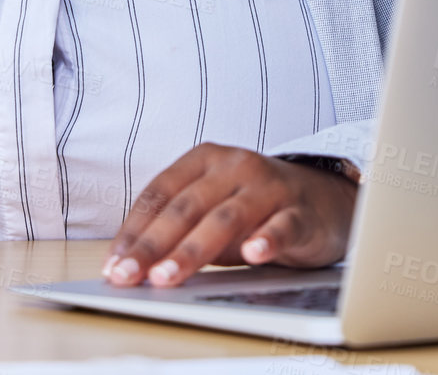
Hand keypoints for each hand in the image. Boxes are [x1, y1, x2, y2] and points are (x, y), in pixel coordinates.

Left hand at [101, 143, 356, 287]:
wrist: (325, 200)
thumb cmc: (255, 208)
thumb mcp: (212, 212)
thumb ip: (181, 231)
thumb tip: (138, 266)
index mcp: (203, 160)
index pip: (159, 194)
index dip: (133, 230)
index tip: (113, 263)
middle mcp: (233, 165)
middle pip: (185, 207)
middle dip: (152, 246)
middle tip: (128, 276)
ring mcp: (268, 185)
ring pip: (225, 217)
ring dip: (192, 250)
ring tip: (168, 277)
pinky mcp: (301, 210)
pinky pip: (282, 225)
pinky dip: (266, 239)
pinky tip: (252, 255)